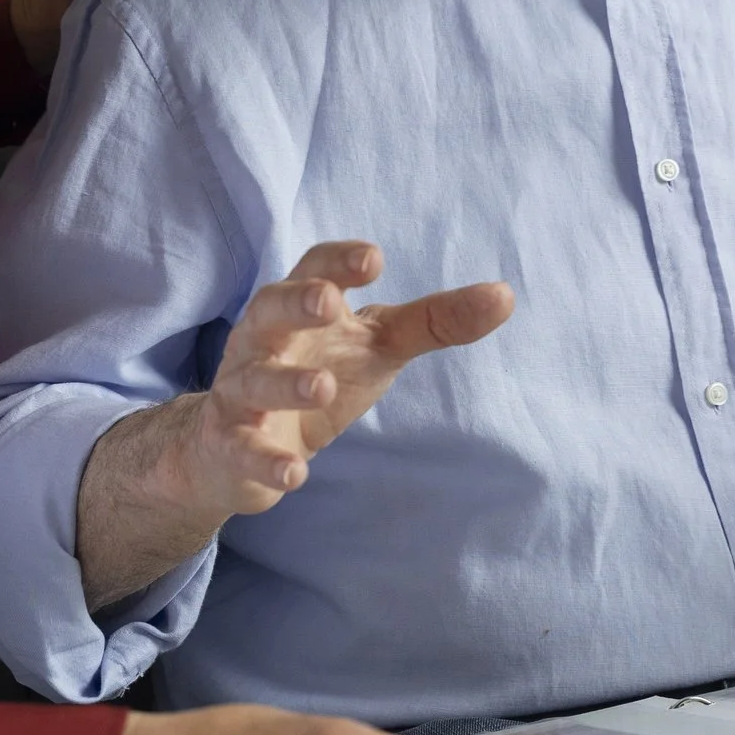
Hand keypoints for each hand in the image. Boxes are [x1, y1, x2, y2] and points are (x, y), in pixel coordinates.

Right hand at [74, 241, 513, 610]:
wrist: (235, 448)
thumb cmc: (317, 374)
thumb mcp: (377, 345)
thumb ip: (434, 321)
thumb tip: (505, 295)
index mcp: (297, 307)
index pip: (312, 268)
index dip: (338, 262)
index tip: (374, 259)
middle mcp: (261, 341)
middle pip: (267, 309)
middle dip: (295, 303)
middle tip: (330, 304)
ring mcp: (240, 393)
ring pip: (252, 381)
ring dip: (284, 384)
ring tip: (321, 390)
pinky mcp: (229, 446)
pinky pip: (241, 450)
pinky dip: (266, 462)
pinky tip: (296, 475)